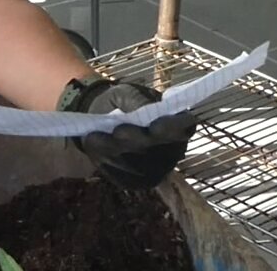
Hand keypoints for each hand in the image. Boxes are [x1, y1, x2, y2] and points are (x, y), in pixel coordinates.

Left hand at [62, 79, 196, 188]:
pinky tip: (92, 146)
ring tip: (94, 137)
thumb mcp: (127, 93)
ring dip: (116, 152)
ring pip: (138, 166)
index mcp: (177, 125)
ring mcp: (154, 170)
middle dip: (137, 142)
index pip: (185, 128)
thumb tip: (144, 109)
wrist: (99, 118)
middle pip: (159, 151)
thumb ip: (136, 100)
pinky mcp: (135, 182)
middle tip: (119, 131)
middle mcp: (171, 151)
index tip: (155, 126)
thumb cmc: (120, 103)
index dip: (173, 129)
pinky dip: (104, 161)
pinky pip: (121, 176)